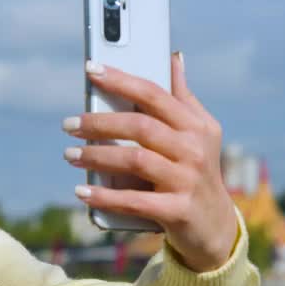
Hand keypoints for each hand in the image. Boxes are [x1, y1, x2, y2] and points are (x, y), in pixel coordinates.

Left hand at [63, 53, 238, 272]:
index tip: (91, 69)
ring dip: (96, 156)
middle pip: (140, 127)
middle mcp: (194, 150)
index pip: (155, 95)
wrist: (215, 227)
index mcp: (196, 126)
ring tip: (70, 154)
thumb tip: (174, 58)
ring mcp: (187, 181)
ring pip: (135, 160)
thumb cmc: (198, 173)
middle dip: (100, 123)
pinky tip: (82, 191)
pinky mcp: (177, 211)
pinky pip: (134, 201)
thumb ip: (183, 98)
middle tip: (69, 124)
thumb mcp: (201, 134)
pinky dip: (104, 196)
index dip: (122, 80)